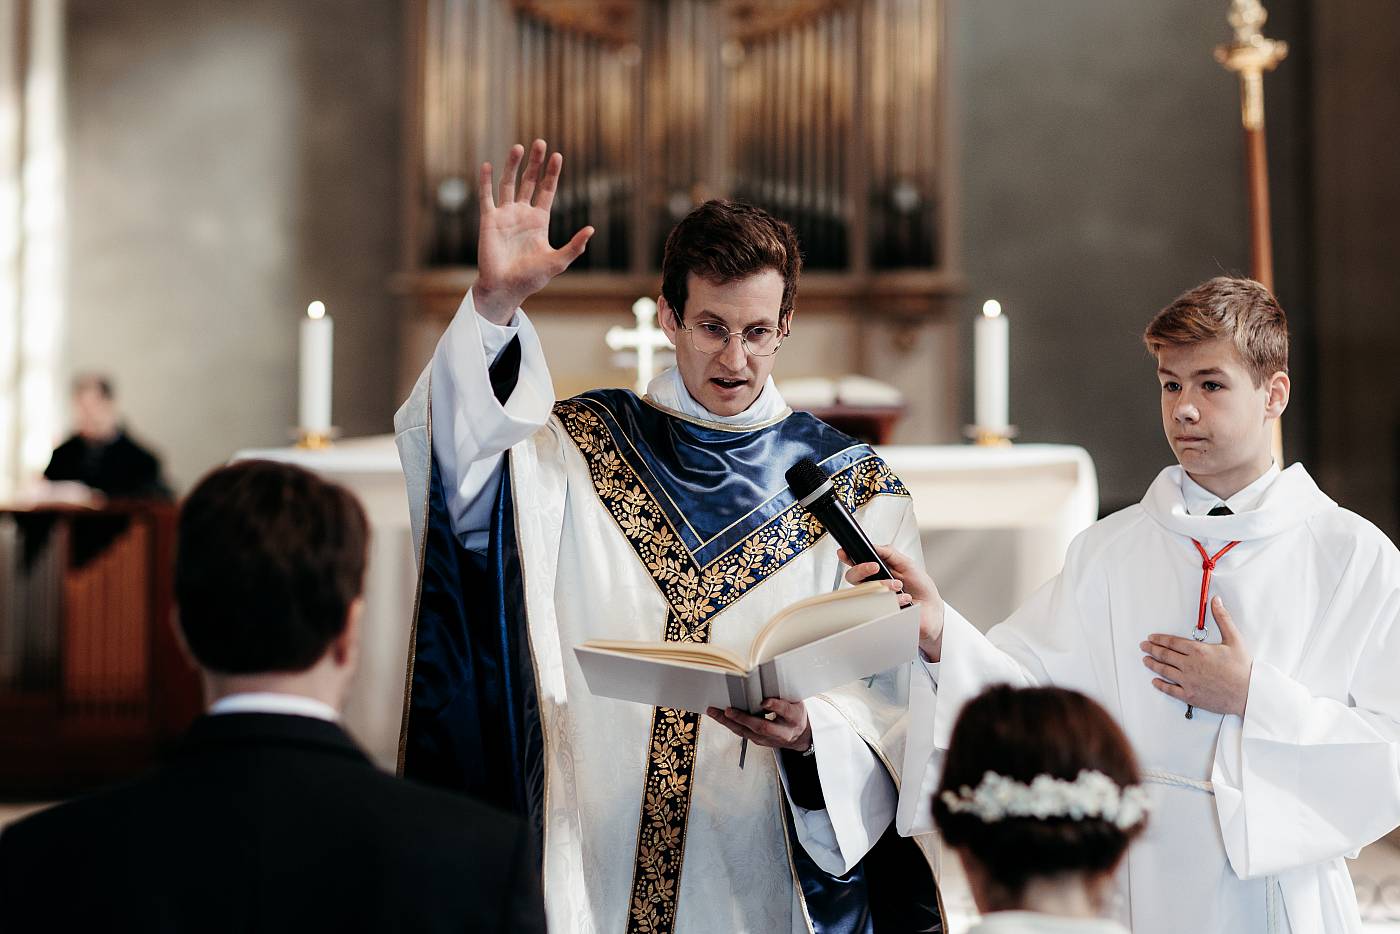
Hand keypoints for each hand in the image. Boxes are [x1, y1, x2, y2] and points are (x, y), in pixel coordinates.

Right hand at [473, 140, 593, 323]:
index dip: (552, 173)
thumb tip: (591, 229)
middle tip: (540, 142)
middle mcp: (522, 214)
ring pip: (509, 183)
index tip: (558, 156)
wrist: (506, 287)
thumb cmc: (531, 277)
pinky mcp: (489, 220)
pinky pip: (487, 196)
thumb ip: (575, 246)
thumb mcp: (558, 261)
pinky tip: (488, 165)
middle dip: (535, 163)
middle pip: (529, 181)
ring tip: (519, 147)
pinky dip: (486, 181)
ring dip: (513, 165)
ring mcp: (505, 215)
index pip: (547, 190)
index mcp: (539, 221)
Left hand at [705, 698, 811, 751]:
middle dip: (744, 719)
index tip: (765, 701)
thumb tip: (763, 680)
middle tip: (729, 710)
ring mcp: (769, 740)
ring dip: (728, 722)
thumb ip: (783, 694)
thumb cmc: (795, 713)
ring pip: (747, 732)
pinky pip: (742, 733)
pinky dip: (729, 724)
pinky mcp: (758, 741)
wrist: (799, 736)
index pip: (785, 711)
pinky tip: (718, 716)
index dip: (775, 706)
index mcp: (794, 718)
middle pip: (762, 727)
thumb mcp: (796, 701)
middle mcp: (782, 732)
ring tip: (714, 711)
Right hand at [839, 545, 945, 661]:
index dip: (847, 557)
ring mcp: (875, 600)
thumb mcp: (907, 564)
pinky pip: (877, 606)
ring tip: (900, 587)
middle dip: (862, 569)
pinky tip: (904, 600)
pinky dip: (895, 600)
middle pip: (852, 577)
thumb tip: (873, 546)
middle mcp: (873, 585)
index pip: (856, 564)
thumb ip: (889, 553)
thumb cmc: (920, 587)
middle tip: (875, 567)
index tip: (845, 554)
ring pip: (865, 592)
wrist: (932, 609)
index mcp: (877, 572)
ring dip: (885, 586)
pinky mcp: (881, 613)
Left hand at [1141, 596, 1252, 716]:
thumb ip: (1222, 618)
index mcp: (1198, 650)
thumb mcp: (1234, 639)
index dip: (1159, 639)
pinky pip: (1170, 690)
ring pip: (1164, 671)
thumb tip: (1215, 600)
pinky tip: (1155, 682)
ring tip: (1145, 660)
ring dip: (1153, 664)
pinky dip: (1161, 685)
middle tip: (1143, 646)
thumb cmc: (1243, 668)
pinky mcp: (1190, 696)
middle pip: (1165, 655)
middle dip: (1152, 649)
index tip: (1151, 638)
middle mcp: (1189, 665)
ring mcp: (1188, 681)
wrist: (1249, 693)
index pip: (1172, 642)